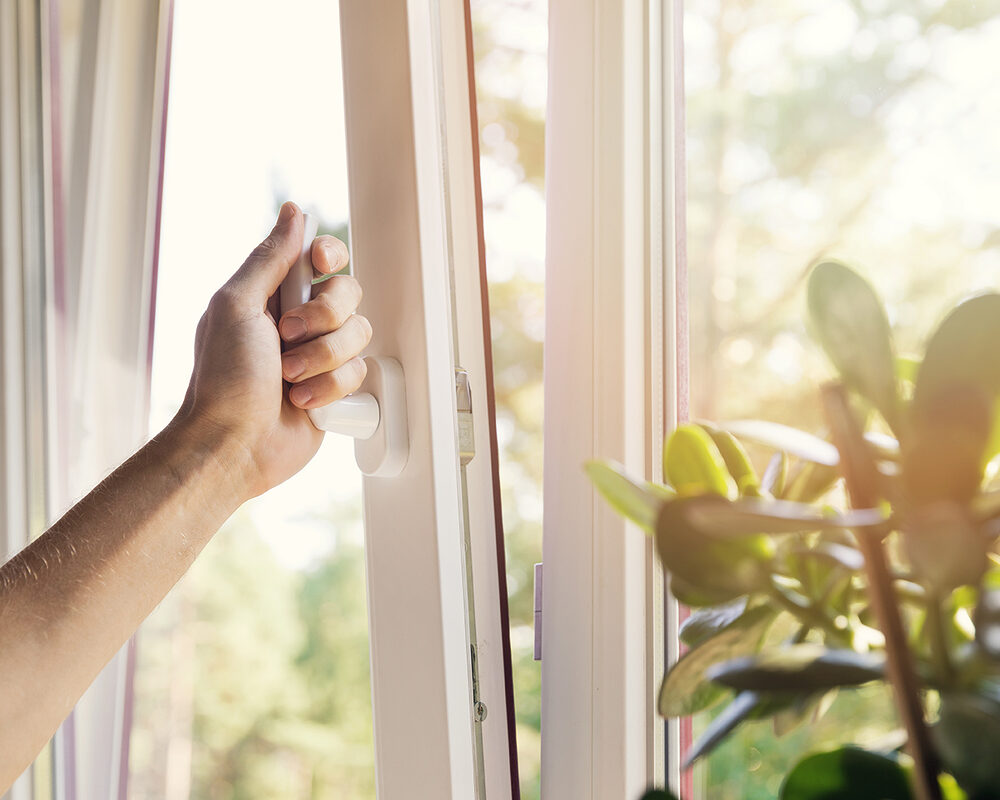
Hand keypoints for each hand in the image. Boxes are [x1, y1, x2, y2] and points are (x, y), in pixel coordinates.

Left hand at [178, 201, 370, 497]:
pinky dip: (330, 389)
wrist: (234, 445)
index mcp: (273, 294)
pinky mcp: (335, 389)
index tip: (320, 266)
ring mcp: (320, 356)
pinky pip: (360, 373)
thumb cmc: (224, 379)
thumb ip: (270, 258)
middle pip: (348, 294)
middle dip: (323, 318)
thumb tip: (293, 212)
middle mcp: (300, 322)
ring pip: (359, 335)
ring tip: (289, 379)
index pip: (320, 256)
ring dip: (323, 359)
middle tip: (287, 337)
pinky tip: (302, 402)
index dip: (329, 256)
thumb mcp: (236, 306)